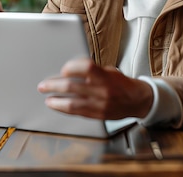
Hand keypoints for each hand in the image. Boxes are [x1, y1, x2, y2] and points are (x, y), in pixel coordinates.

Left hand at [37, 57, 152, 119]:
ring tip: (47, 97)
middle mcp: (102, 90)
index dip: (71, 67)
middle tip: (44, 85)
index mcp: (106, 76)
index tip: (63, 69)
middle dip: (54, 85)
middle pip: (72, 86)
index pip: (85, 67)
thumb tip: (70, 70)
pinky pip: (77, 112)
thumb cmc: (121, 83)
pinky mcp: (98, 115)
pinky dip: (64, 109)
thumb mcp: (109, 71)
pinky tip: (57, 105)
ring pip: (72, 103)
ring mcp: (99, 104)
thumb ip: (92, 71)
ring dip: (56, 100)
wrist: (138, 100)